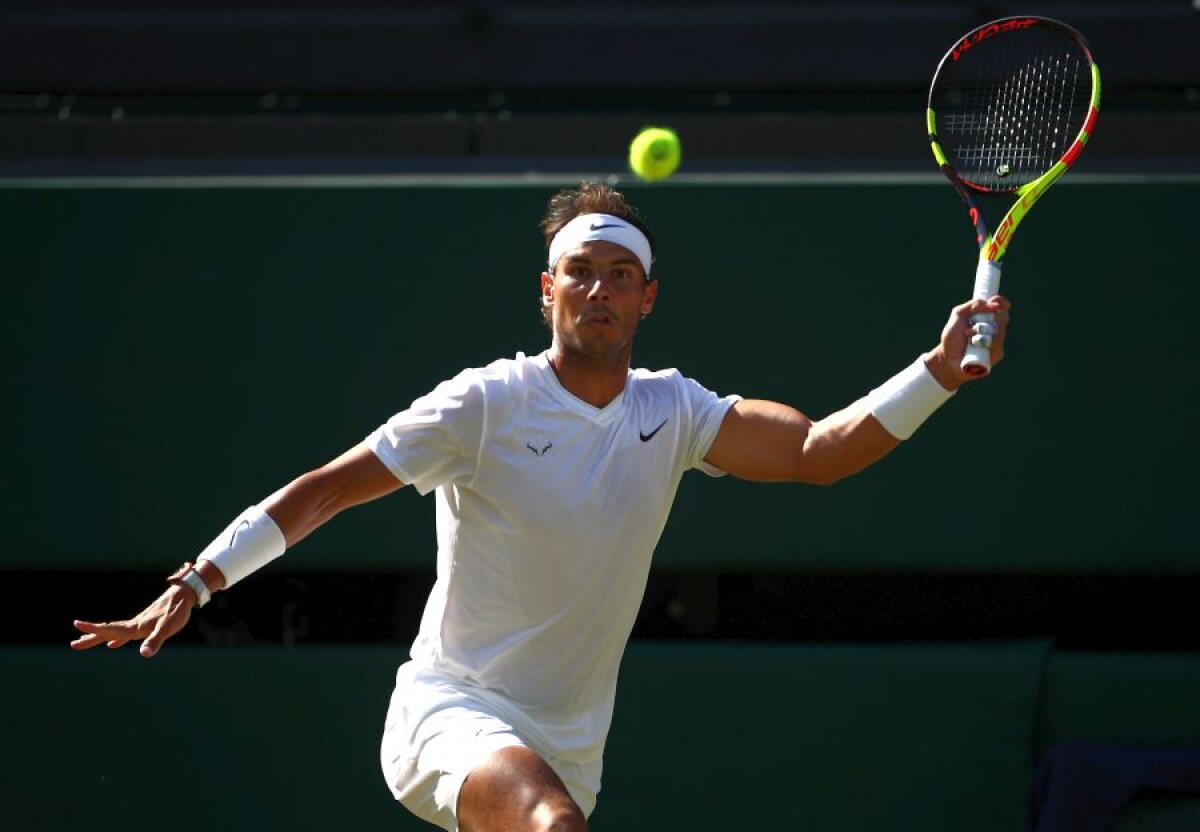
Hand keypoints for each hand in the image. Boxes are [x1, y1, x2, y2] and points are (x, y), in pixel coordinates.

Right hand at [71, 585, 196, 657]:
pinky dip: (117, 639)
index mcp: (135, 627)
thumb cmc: (176, 612)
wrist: (184, 595)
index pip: (110, 630)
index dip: (93, 629)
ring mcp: (139, 624)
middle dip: (91, 638)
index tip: (76, 624)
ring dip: (100, 637)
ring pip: (114, 632)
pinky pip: (125, 633)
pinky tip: (113, 645)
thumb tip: (144, 654)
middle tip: (73, 644)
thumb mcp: (167, 628)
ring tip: (85, 642)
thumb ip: (155, 641)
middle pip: (108, 632)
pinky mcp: (146, 624)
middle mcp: (134, 625)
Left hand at [924, 295, 1011, 390]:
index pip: (1001, 306)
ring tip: (967, 334)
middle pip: (1004, 316)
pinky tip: (974, 344)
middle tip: (976, 321)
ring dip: (982, 330)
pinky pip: (997, 343)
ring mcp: (996, 341)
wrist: (947, 358)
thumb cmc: (952, 338)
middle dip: (991, 316)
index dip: (1001, 302)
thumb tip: (990, 303)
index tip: (994, 301)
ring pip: (999, 329)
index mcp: (987, 317)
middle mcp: (994, 328)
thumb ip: (971, 305)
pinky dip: (984, 342)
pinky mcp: (997, 353)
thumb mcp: (957, 316)